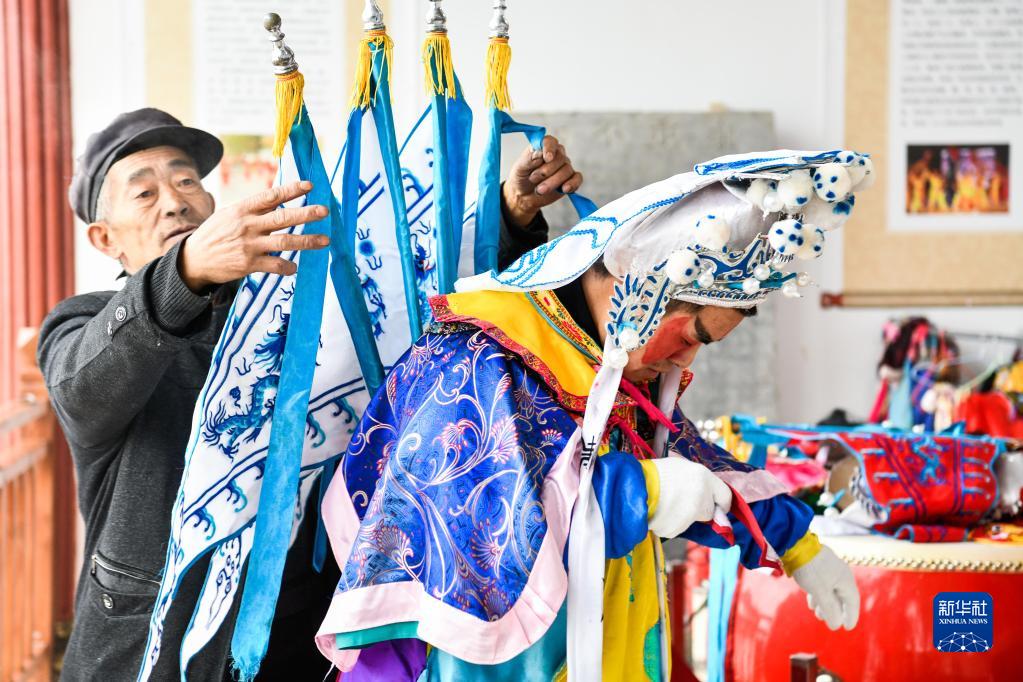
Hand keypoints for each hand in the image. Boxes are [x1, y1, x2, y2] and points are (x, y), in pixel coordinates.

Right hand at [179, 180, 329, 291]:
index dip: (291, 190)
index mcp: (243, 209)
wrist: (194, 259)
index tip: (310, 185)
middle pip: (283, 218)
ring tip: (325, 240)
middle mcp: (248, 226)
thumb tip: (278, 197)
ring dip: (308, 241)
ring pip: (285, 242)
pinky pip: (276, 266)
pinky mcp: (249, 264)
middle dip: (306, 214)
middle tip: (325, 211)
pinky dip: (288, 267)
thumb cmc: (217, 233)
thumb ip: (253, 209)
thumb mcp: (229, 214)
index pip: (271, 196)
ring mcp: (249, 246)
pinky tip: (294, 268)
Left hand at [502, 135, 582, 227]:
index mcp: (544, 147)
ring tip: (539, 190)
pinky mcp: (571, 180)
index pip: (550, 141)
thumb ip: (529, 158)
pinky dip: (572, 184)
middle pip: (560, 158)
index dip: (550, 148)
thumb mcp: (520, 167)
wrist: (524, 196)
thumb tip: (540, 152)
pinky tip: (564, 189)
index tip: (547, 158)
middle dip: (546, 171)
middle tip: (533, 179)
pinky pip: (577, 179)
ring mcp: (565, 167)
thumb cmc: (521, 177)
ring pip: (567, 170)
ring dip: (553, 182)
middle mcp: (557, 155)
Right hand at [648, 456, 732, 537]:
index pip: (726, 496)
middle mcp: (702, 497)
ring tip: (665, 503)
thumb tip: (707, 496)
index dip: (721, 503)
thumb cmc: (655, 472)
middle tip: (681, 501)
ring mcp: (690, 515)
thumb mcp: (680, 466)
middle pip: (709, 512)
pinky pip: (676, 527)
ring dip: (682, 516)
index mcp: (704, 477)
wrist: (633, 485)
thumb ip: (698, 480)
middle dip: (699, 509)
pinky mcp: (677, 528)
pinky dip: (670, 523)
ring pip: (691, 521)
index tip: (717, 506)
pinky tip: (659, 512)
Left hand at [792, 545, 859, 630]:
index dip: (851, 616)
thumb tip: (836, 625)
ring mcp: (830, 569)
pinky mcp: (819, 566)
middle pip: (841, 597)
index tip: (848, 627)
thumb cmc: (810, 568)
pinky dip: (819, 595)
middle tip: (829, 622)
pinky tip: (811, 601)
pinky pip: (823, 584)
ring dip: (825, 604)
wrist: (795, 544)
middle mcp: (840, 574)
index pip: (852, 602)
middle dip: (835, 611)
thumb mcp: (820, 591)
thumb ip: (829, 609)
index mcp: (845, 580)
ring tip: (817, 614)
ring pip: (831, 591)